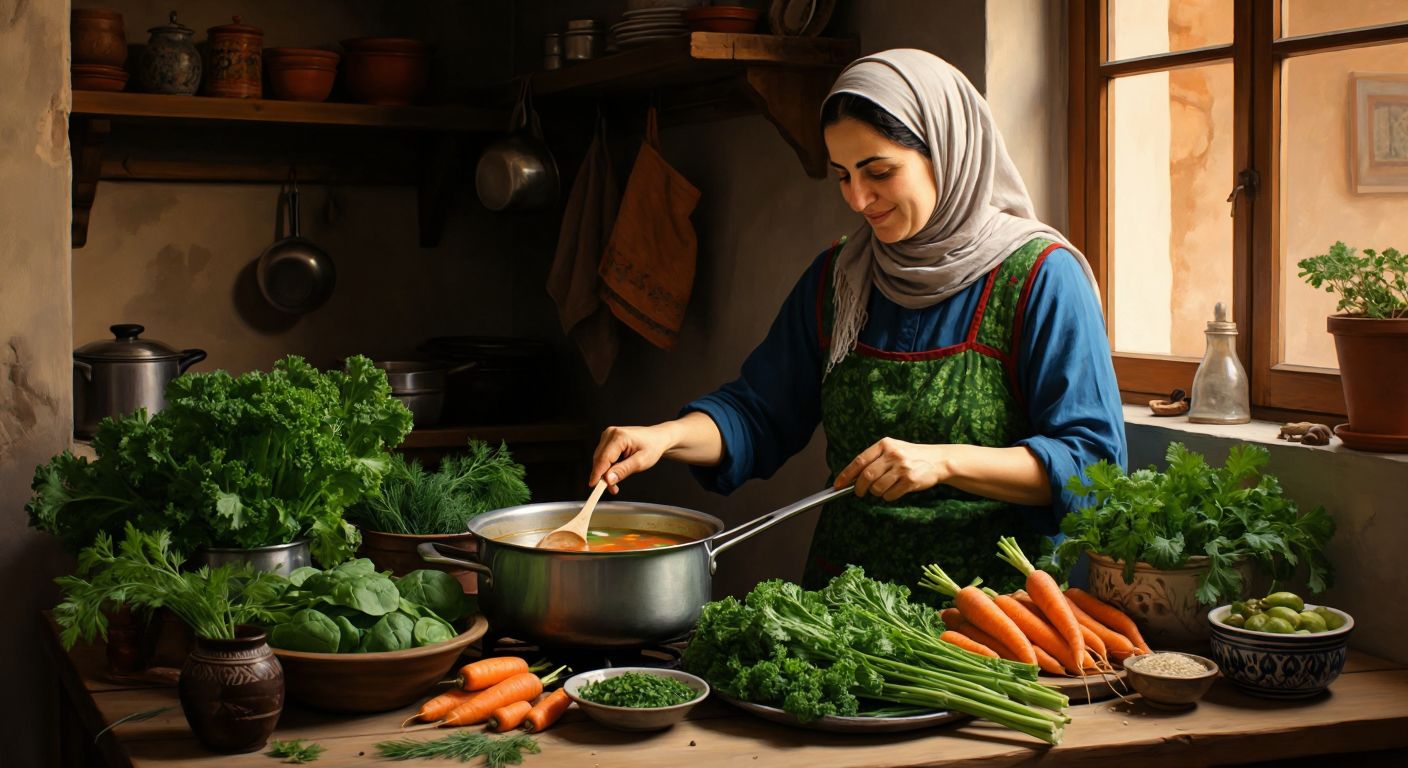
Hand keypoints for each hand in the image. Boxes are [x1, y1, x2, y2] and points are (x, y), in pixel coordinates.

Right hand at [588, 425, 672, 493]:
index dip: (597, 474)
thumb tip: (608, 479)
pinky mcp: (608, 440)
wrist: (657, 438)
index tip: (594, 486)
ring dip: (605, 473)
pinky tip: (615, 473)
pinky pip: (603, 457)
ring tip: (616, 483)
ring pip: (599, 459)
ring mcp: (608, 436)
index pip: (603, 458)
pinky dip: (607, 467)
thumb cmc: (652, 446)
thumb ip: (623, 470)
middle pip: (599, 459)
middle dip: (603, 476)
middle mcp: (611, 433)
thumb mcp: (641, 462)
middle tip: (612, 489)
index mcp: (619, 436)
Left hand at [834, 437, 950, 501]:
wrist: (939, 460)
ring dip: (876, 493)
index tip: (838, 485)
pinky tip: (894, 491)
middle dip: (859, 488)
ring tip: (882, 489)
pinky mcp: (910, 480)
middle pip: (867, 476)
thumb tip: (853, 477)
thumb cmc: (911, 455)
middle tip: (859, 493)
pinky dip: (888, 497)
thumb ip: (875, 459)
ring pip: (877, 488)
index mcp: (885, 444)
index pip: (859, 460)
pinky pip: (890, 495)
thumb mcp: (893, 449)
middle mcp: (893, 454)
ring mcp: (902, 467)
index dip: (846, 474)